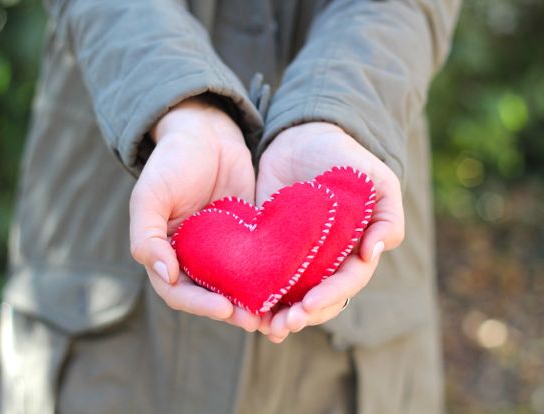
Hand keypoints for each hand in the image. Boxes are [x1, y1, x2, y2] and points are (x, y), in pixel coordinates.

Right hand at [130, 96, 259, 331]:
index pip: (179, 292)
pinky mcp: (249, 238)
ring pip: (237, 285)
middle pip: (211, 296)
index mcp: (167, 254)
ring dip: (253, 302)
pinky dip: (270, 279)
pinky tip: (289, 287)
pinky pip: (259, 263)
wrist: (207, 134)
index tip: (224, 309)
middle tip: (256, 321)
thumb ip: (147, 235)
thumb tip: (166, 275)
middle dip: (232, 311)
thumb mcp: (150, 195)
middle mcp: (194, 258)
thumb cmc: (172, 162)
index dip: (199, 305)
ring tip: (276, 315)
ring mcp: (223, 250)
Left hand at [256, 122, 404, 341]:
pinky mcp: (269, 246)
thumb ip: (387, 215)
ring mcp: (296, 256)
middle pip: (318, 299)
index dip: (329, 297)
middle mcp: (325, 260)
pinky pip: (264, 275)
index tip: (308, 305)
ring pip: (291, 295)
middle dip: (302, 315)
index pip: (346, 283)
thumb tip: (374, 253)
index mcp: (354, 250)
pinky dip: (257, 294)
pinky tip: (244, 307)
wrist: (303, 137)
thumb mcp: (377, 181)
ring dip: (279, 315)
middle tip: (281, 326)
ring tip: (263, 326)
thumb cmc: (345, 158)